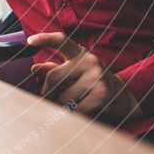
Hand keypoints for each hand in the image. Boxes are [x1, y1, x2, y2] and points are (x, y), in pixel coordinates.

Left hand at [27, 32, 143, 122]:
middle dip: (46, 93)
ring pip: (62, 97)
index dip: (45, 39)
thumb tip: (34, 68)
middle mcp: (89, 61)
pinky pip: (75, 109)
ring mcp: (97, 77)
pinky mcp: (101, 94)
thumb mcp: (76, 71)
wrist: (124, 97)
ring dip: (60, 106)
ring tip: (67, 107)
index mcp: (81, 53)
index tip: (29, 41)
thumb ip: (56, 69)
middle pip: (53, 78)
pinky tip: (79, 112)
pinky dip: (72, 115)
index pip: (61, 40)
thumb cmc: (93, 83)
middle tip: (45, 101)